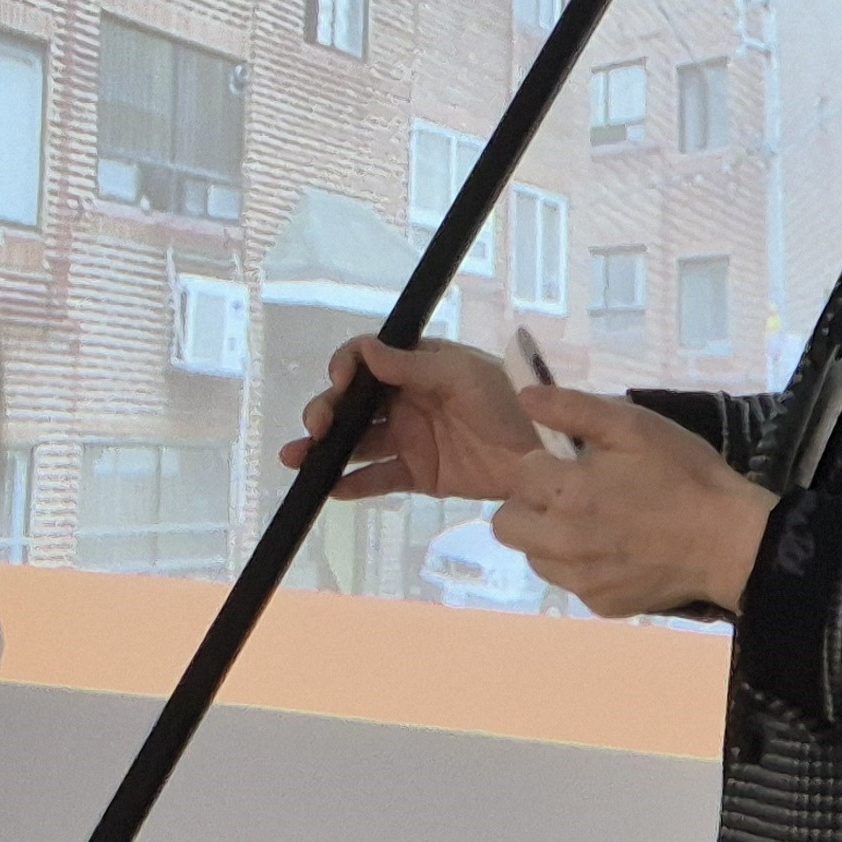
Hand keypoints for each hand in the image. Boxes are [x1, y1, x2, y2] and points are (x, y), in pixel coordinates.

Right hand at [281, 334, 542, 503]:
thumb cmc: (507, 401)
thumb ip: (413, 366)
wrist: (543, 455)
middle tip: (315, 428)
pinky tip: (330, 490)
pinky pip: (377, 478)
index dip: (346, 369)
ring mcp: (408, 439)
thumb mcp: (463, 376)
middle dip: (325, 412)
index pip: (366, 361)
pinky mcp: (417, 475)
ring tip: (297, 460)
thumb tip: (367, 351)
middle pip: (351, 404)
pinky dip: (351, 484)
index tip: (340, 383)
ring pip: (355, 443)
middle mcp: (404, 400)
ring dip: (323, 450)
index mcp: (414, 366)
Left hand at [490, 394, 776, 617]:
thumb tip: (523, 396)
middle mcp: (561, 543)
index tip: (573, 463)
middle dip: (530, 504)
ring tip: (594, 522)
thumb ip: (573, 410)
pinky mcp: (600, 605)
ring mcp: (580, 580)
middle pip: (507, 525)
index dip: (544, 463)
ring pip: (534, 556)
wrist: (731, 542)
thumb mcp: (633, 427)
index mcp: (566, 493)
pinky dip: (581, 566)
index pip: (518, 476)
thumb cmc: (683, 476)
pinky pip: (570, 582)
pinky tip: (616, 550)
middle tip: (572, 494)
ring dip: (550, 537)